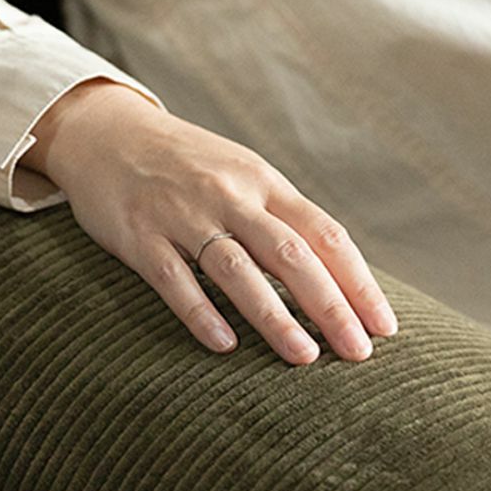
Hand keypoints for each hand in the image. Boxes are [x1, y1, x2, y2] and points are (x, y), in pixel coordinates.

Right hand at [20, 79, 398, 363]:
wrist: (107, 133)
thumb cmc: (187, 166)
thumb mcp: (242, 176)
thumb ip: (282, 219)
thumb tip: (337, 278)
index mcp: (264, 182)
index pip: (325, 234)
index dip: (358, 282)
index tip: (383, 327)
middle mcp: (229, 195)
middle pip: (291, 254)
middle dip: (330, 306)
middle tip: (358, 353)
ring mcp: (182, 214)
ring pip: (237, 269)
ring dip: (274, 316)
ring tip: (304, 357)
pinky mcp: (138, 235)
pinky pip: (173, 278)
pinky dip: (200, 312)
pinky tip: (224, 345)